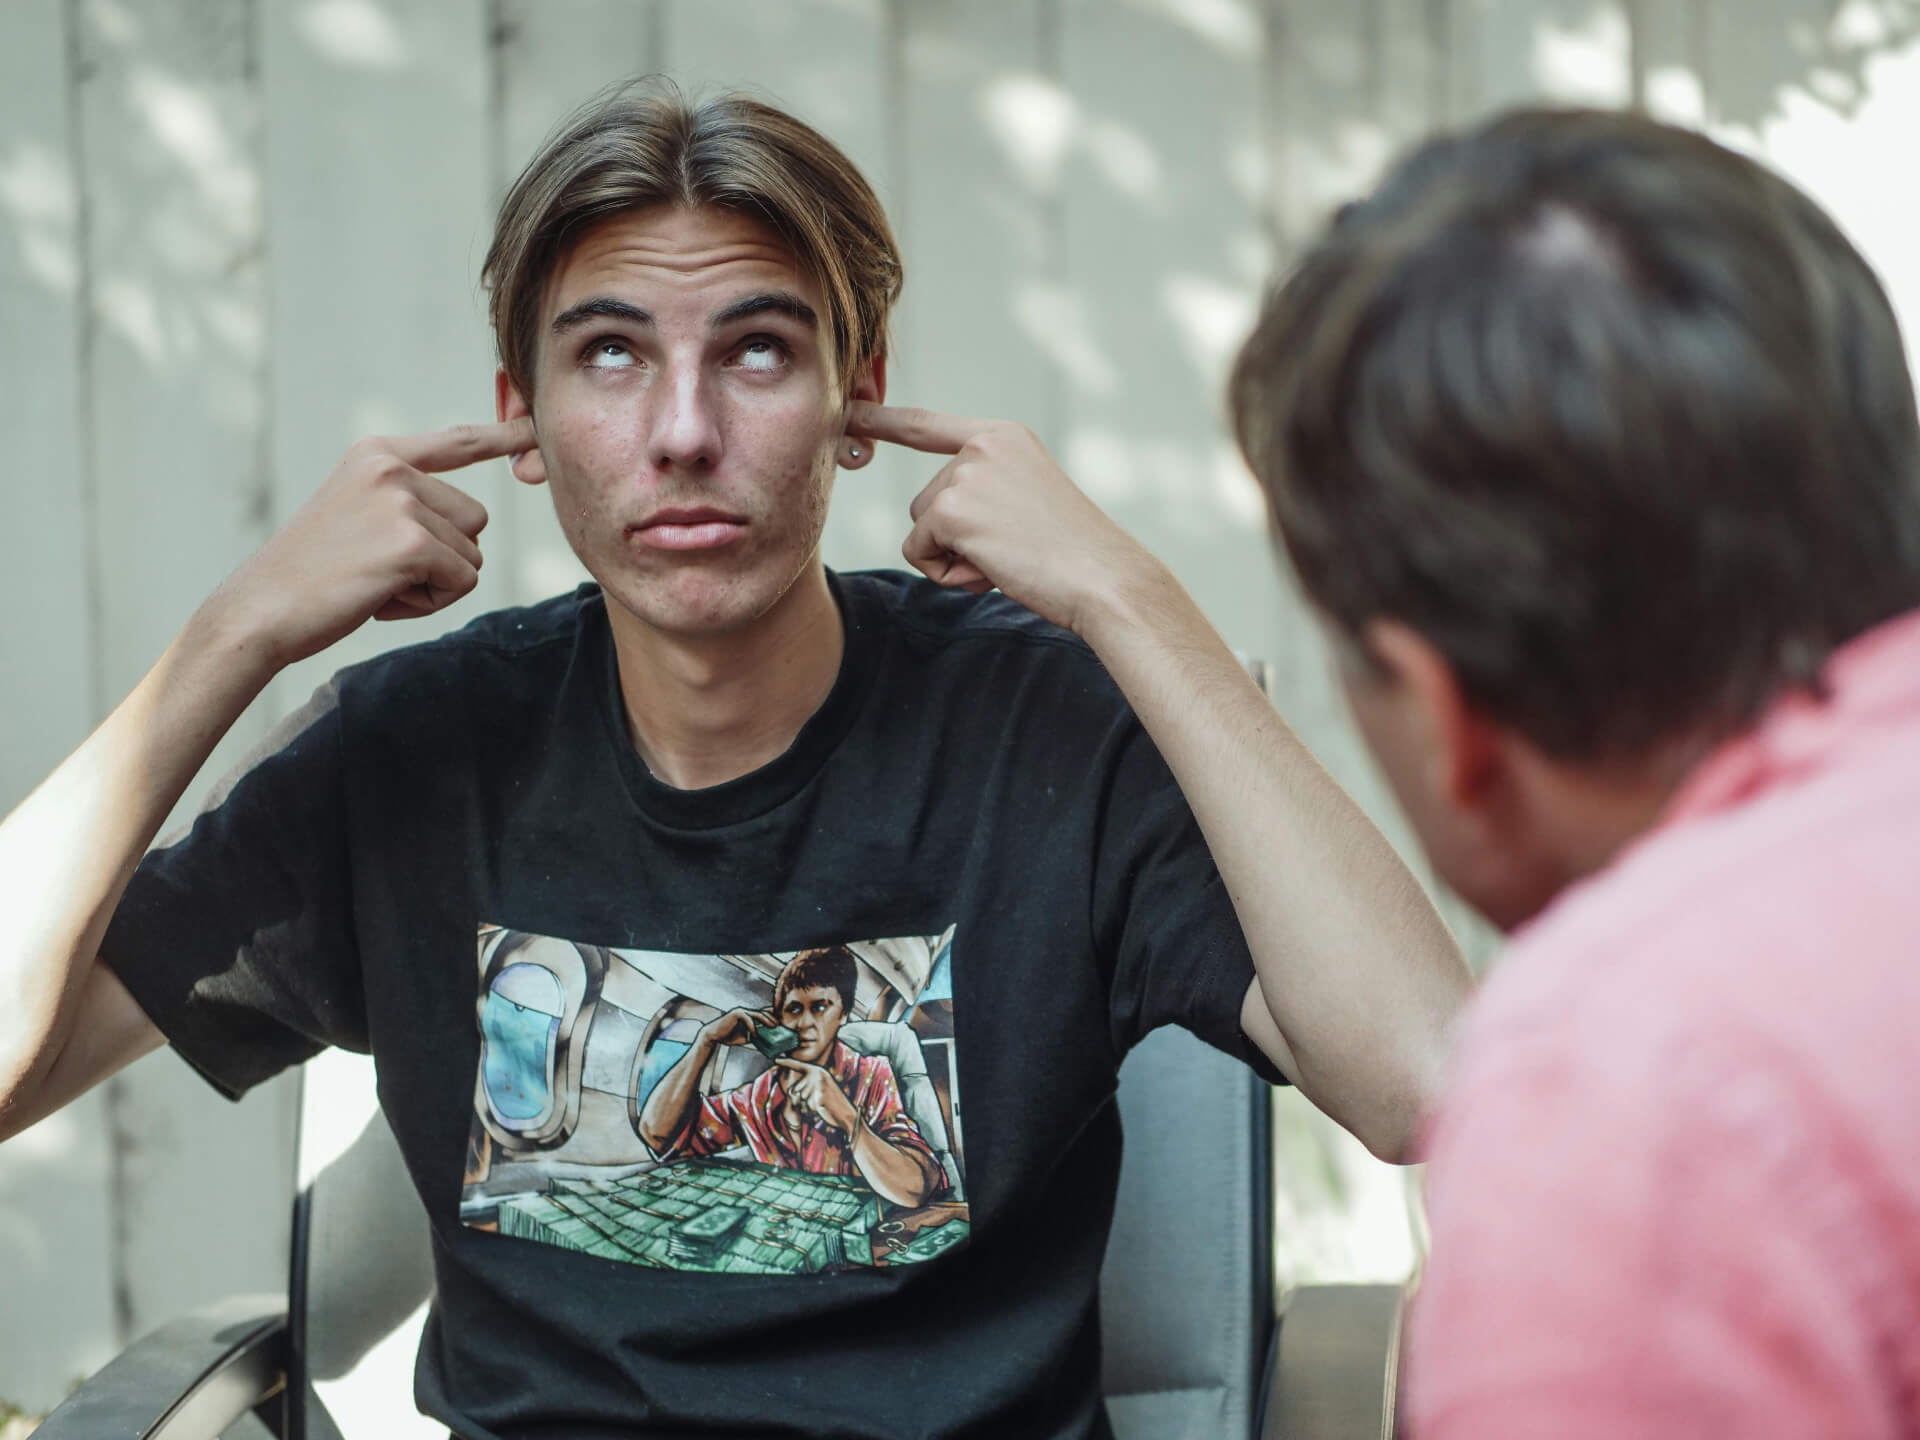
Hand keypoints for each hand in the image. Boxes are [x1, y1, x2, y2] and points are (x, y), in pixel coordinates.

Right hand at [205, 418, 533, 669]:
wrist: (261, 608)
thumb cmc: (312, 573)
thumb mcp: (358, 514)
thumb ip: (407, 501)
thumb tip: (473, 517)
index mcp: (378, 454)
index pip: (457, 442)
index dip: (502, 435)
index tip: (535, 426)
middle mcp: (392, 468)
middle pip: (475, 519)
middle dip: (443, 557)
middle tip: (380, 569)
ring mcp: (401, 502)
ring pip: (471, 555)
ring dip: (435, 583)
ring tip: (376, 582)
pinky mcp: (411, 543)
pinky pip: (462, 582)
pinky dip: (430, 603)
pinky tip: (381, 599)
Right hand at [701, 1008, 775, 1047]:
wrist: (714, 1036)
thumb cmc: (729, 1037)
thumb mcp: (746, 1037)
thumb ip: (755, 1036)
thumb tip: (767, 1040)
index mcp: (749, 1016)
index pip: (763, 1014)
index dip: (772, 1017)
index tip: (780, 1023)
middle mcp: (746, 1012)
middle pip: (763, 1013)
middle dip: (772, 1018)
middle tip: (779, 1025)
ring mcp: (741, 1011)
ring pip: (757, 1014)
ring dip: (766, 1021)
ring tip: (773, 1027)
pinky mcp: (736, 1014)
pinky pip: (747, 1019)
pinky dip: (752, 1027)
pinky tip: (755, 1034)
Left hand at [774, 1058, 860, 1134]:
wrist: (847, 1113)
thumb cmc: (833, 1102)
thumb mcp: (822, 1086)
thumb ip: (809, 1084)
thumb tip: (791, 1091)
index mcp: (818, 1071)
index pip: (798, 1065)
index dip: (786, 1062)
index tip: (776, 1059)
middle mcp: (817, 1076)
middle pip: (795, 1089)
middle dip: (800, 1099)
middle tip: (815, 1101)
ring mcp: (817, 1086)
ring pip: (798, 1099)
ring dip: (804, 1106)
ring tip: (818, 1105)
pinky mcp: (818, 1098)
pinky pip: (804, 1107)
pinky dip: (808, 1112)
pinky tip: (819, 1110)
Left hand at [846, 402, 1158, 635]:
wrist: (1103, 578)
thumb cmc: (1074, 554)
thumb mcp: (1029, 501)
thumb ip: (985, 490)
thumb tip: (936, 514)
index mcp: (1004, 437)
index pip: (928, 426)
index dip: (884, 420)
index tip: (849, 411)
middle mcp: (982, 446)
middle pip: (925, 501)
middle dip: (956, 539)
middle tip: (1015, 548)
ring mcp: (965, 475)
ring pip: (922, 529)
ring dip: (955, 558)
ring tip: (1009, 558)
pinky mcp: (951, 509)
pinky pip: (919, 553)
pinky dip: (949, 575)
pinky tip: (995, 570)